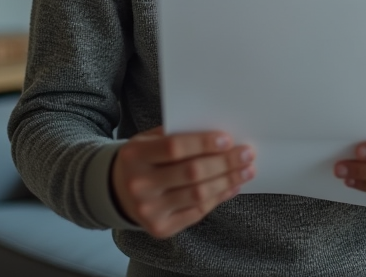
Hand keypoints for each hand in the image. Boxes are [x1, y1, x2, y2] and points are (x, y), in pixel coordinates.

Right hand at [111, 126, 254, 237]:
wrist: (117, 191)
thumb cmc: (143, 159)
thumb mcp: (149, 140)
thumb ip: (177, 136)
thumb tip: (221, 139)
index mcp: (134, 156)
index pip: (174, 147)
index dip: (203, 143)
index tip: (228, 139)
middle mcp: (139, 185)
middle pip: (191, 173)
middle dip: (224, 163)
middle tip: (247, 154)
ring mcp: (148, 210)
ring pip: (198, 195)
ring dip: (227, 181)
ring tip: (246, 170)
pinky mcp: (160, 229)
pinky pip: (197, 212)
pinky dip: (218, 197)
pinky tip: (232, 186)